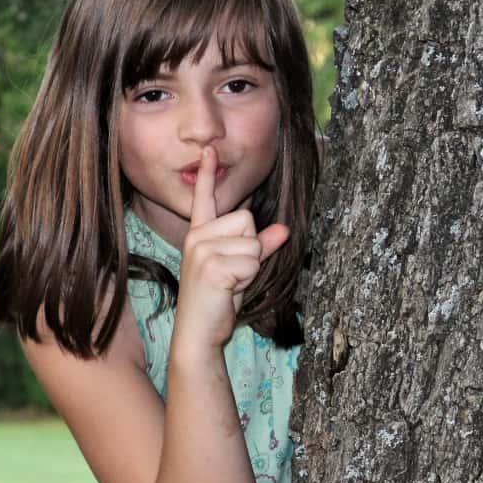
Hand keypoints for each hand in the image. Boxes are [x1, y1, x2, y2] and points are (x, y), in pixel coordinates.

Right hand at [175, 145, 289, 352]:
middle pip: (247, 220)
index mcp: (200, 234)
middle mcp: (197, 237)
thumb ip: (260, 246)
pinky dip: (248, 279)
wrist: (199, 332)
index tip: (209, 149)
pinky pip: (251, 262)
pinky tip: (228, 290)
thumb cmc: (218, 300)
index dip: (209, 173)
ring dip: (250, 266)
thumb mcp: (241, 269)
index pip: (206, 199)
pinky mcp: (211, 265)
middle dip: (251, 248)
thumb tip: (284, 229)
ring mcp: (202, 250)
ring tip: (229, 283)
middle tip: (232, 273)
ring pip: (252, 243)